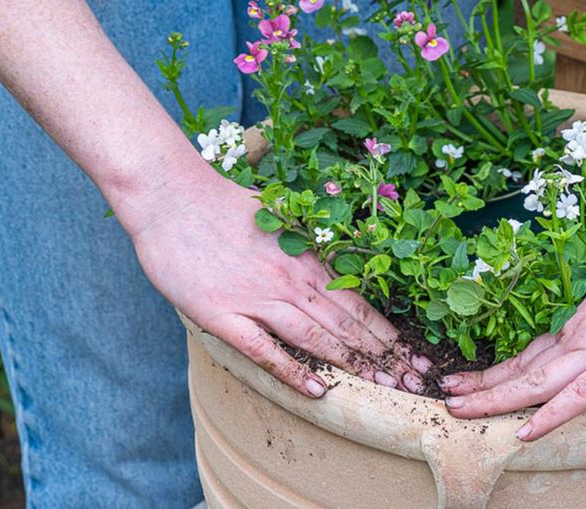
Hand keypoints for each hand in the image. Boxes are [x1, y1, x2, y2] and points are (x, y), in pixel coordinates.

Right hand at [126, 163, 431, 397]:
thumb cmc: (219, 203)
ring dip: (351, 362)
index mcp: (301, 255)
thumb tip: (333, 262)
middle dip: (383, 353)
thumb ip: (303, 245)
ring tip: (383, 385)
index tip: (413, 352)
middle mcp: (287, 278)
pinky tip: (315, 389)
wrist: (171, 197)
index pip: (355, 299)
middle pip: (344, 322)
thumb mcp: (275, 216)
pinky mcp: (223, 315)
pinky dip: (292, 370)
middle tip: (414, 379)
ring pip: (314, 336)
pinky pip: (264, 349)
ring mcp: (256, 298)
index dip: (386, 330)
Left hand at [439, 216, 585, 439]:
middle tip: (445, 396)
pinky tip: (525, 433)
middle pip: (523, 366)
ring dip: (495, 399)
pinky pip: (579, 396)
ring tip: (460, 411)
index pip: (532, 353)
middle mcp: (581, 335)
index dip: (499, 370)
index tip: (469, 380)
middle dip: (482, 385)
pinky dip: (549, 417)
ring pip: (536, 381)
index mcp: (584, 323)